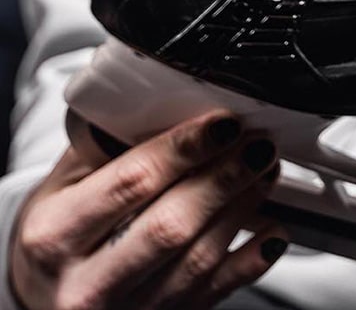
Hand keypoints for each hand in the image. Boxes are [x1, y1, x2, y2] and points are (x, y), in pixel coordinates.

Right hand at [10, 110, 288, 309]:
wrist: (44, 298)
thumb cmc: (59, 232)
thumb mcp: (65, 183)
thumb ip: (110, 146)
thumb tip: (177, 103)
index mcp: (55, 233)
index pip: (132, 183)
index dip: (186, 149)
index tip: (223, 123)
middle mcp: (87, 282)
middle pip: (172, 224)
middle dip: (225, 177)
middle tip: (257, 144)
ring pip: (199, 258)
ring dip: (244, 207)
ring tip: (266, 170)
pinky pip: (216, 292)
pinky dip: (252, 259)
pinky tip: (273, 228)